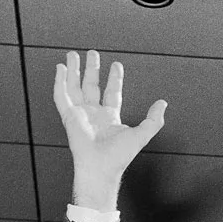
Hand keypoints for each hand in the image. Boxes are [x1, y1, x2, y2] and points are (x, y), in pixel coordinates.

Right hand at [52, 49, 166, 210]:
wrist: (100, 167)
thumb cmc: (119, 157)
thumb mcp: (141, 135)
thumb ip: (154, 119)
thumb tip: (163, 103)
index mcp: (110, 117)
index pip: (111, 93)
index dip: (114, 78)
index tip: (116, 64)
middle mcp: (94, 114)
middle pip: (91, 86)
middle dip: (92, 69)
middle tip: (92, 53)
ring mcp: (80, 114)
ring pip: (74, 87)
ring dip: (73, 71)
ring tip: (72, 55)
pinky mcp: (68, 116)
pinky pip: (61, 96)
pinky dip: (59, 81)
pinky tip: (60, 68)